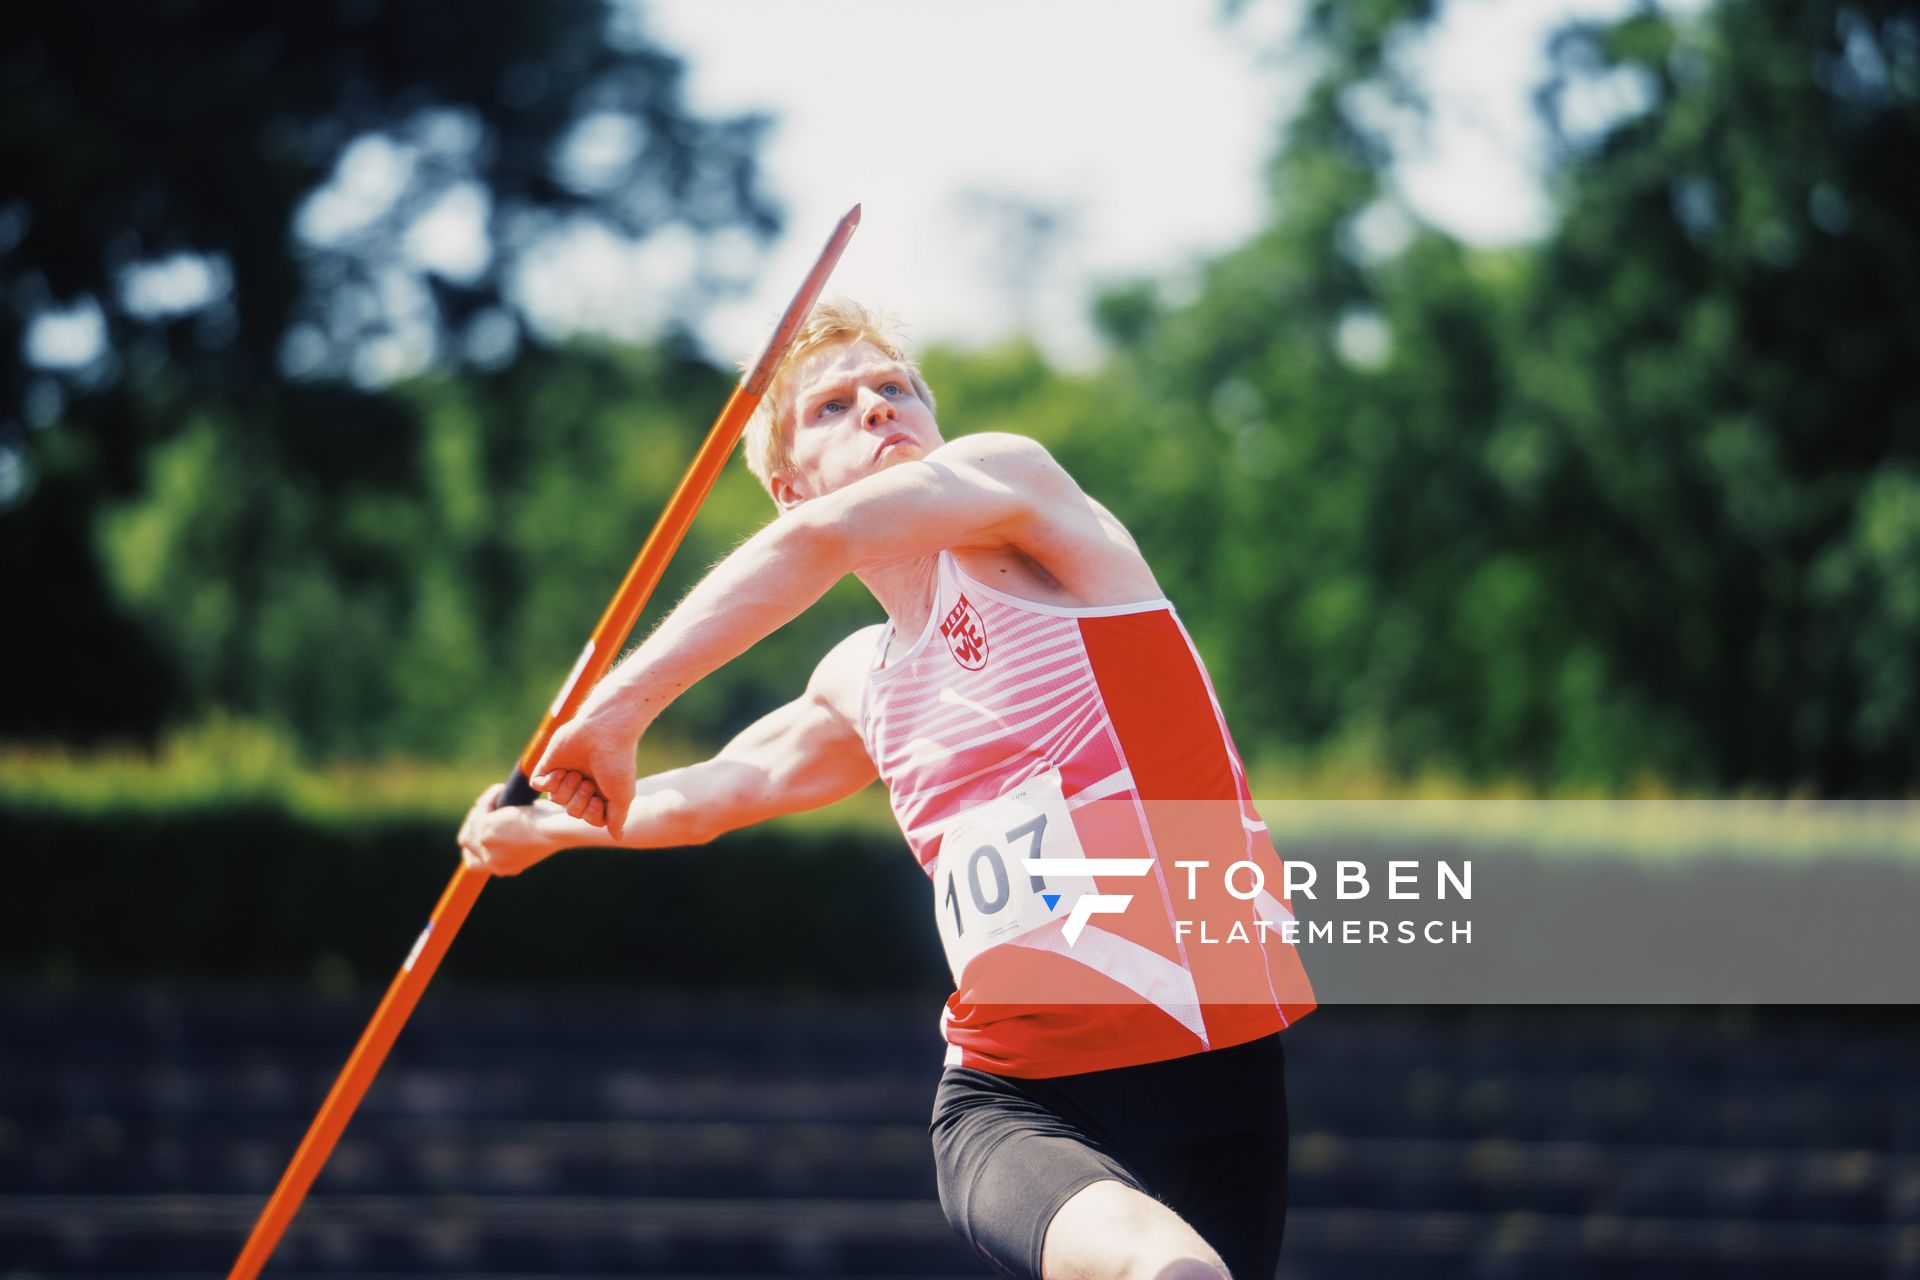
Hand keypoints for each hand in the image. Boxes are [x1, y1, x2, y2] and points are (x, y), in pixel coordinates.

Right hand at [457, 784, 565, 876]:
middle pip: (466, 841)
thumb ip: (510, 841)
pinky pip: (481, 807)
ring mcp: (486, 847)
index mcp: (503, 868)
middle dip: (474, 820)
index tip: (479, 825)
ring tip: (501, 794)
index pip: (474, 863)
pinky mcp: (485, 829)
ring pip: (472, 822)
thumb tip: (500, 824)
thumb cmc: (552, 830)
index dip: (473, 844)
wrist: (556, 828)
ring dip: (484, 805)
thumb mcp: (528, 840)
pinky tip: (503, 789)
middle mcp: (492, 862)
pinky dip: (490, 796)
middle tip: (488, 805)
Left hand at [531, 694, 645, 838]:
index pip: (589, 818)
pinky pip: (538, 785)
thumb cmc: (618, 763)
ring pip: (556, 799)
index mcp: (601, 792)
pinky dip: (548, 781)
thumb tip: (617, 837)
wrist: (603, 732)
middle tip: (587, 782)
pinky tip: (560, 770)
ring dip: (566, 787)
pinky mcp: (550, 763)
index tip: (599, 799)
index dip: (591, 813)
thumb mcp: (622, 796)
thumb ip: (616, 818)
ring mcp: (566, 774)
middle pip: (572, 811)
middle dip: (578, 799)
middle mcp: (583, 784)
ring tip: (575, 772)